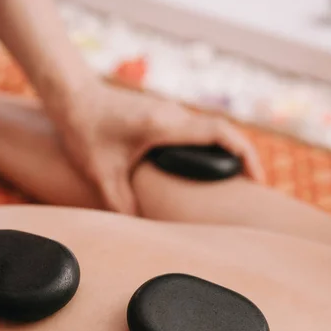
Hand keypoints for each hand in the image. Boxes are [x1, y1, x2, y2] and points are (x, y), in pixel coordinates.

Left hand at [47, 81, 262, 213]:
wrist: (71, 96)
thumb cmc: (84, 131)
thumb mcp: (101, 174)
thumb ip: (122, 205)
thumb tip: (143, 233)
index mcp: (164, 126)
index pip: (219, 132)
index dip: (245, 153)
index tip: (258, 178)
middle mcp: (173, 114)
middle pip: (224, 131)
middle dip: (245, 157)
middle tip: (255, 188)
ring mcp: (170, 112)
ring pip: (211, 130)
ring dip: (229, 151)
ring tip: (238, 183)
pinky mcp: (164, 116)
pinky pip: (198, 131)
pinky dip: (213, 148)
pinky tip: (210, 170)